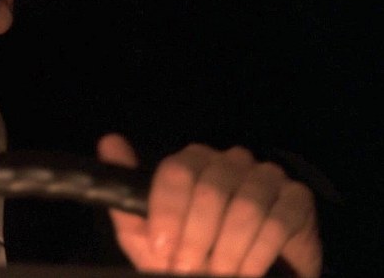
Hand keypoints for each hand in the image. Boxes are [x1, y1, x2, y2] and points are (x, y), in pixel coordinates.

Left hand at [98, 133, 321, 276]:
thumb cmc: (189, 256)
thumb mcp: (148, 238)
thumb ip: (127, 200)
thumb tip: (109, 142)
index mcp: (192, 163)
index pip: (176, 172)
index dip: (167, 213)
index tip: (161, 250)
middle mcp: (229, 161)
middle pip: (210, 189)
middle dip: (196, 238)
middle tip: (188, 271)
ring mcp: (265, 176)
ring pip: (244, 206)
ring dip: (227, 251)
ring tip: (219, 276)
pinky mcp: (296, 199)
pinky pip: (277, 222)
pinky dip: (258, 253)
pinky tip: (248, 273)